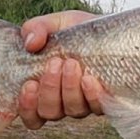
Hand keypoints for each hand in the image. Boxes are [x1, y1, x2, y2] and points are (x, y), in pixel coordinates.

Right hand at [16, 11, 106, 128]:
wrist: (113, 30)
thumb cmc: (78, 32)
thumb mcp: (55, 24)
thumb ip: (36, 28)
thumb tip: (30, 43)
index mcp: (44, 89)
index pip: (31, 115)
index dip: (26, 107)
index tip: (29, 84)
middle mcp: (63, 102)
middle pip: (50, 112)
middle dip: (49, 89)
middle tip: (54, 63)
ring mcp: (85, 103)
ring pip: (73, 111)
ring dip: (69, 88)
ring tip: (72, 63)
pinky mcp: (106, 100)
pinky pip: (97, 107)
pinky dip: (91, 95)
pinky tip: (89, 79)